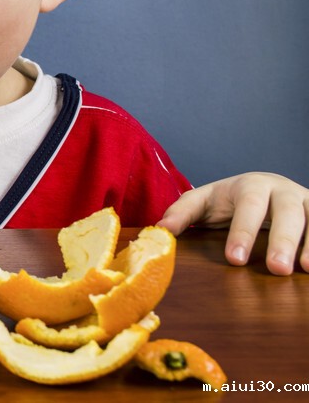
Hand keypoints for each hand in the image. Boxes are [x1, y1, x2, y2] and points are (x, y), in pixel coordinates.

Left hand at [157, 172, 308, 274]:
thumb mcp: (202, 202)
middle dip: (282, 240)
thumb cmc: (227, 201)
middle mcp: (283, 190)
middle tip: (276, 269)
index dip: (242, 231)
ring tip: (306, 269)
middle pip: (287, 212)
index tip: (234, 259)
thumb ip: (181, 213)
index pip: (248, 206)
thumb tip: (160, 231)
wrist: (260, 189)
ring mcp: (306, 201)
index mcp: (251, 185)